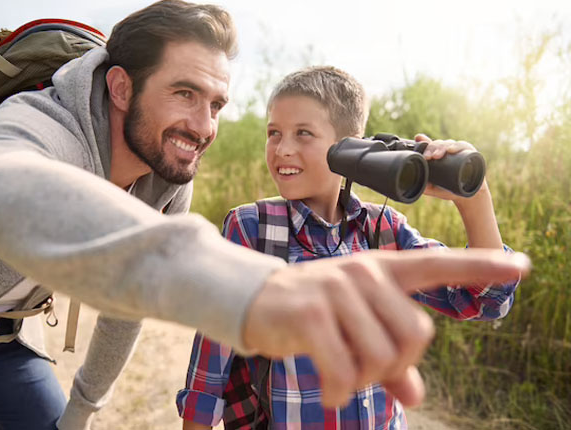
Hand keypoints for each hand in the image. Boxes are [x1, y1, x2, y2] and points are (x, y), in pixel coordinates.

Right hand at [242, 249, 529, 407]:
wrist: (253, 300)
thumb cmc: (313, 314)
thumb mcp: (354, 329)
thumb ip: (390, 358)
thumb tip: (415, 396)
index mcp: (381, 269)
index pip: (438, 264)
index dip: (481, 266)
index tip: (522, 266)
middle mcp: (364, 272)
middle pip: (416, 336)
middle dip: (394, 367)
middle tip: (366, 370)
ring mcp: (337, 289)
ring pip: (383, 358)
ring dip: (365, 382)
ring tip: (342, 376)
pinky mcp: (312, 313)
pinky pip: (346, 370)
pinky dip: (340, 391)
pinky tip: (330, 392)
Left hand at [414, 133, 487, 202]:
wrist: (468, 195)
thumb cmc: (449, 189)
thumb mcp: (434, 188)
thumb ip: (423, 186)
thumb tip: (411, 184)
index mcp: (437, 156)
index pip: (429, 145)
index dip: (424, 144)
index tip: (422, 154)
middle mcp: (447, 151)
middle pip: (437, 144)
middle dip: (431, 149)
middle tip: (428, 157)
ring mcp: (458, 151)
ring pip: (448, 143)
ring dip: (442, 147)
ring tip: (438, 155)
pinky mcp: (470, 152)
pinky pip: (463, 146)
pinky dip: (457, 146)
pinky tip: (451, 150)